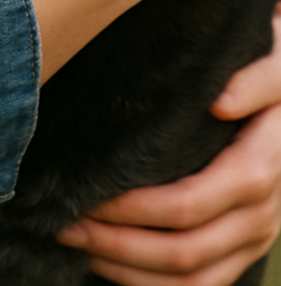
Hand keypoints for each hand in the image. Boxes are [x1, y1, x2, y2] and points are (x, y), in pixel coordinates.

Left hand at [58, 5, 280, 283]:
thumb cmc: (270, 67)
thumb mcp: (275, 61)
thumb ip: (257, 79)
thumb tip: (221, 103)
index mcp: (260, 169)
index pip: (189, 203)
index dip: (134, 208)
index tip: (87, 194)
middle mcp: (260, 215)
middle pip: (184, 251)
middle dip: (116, 243)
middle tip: (64, 223)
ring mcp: (253, 239)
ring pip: (190, 281)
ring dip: (127, 271)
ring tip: (77, 243)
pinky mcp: (243, 250)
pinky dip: (151, 284)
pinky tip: (110, 263)